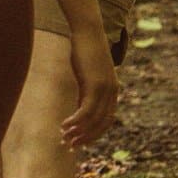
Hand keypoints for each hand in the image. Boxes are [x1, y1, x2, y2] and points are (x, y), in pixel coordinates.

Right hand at [59, 20, 119, 147]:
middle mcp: (112, 92)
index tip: (79, 142)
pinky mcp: (95, 85)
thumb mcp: (87, 75)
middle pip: (101, 124)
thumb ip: (86, 91)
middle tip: (70, 146)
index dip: (93, 134)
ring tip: (64, 138)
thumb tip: (79, 106)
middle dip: (85, 137)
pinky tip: (64, 125)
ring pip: (93, 119)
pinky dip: (76, 121)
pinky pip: (86, 110)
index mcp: (113, 91)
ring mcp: (105, 89)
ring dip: (78, 132)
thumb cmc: (84, 51)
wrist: (88, 32)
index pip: (106, 121)